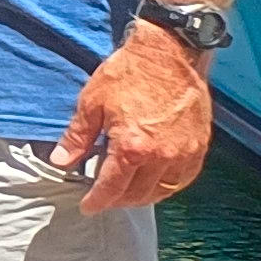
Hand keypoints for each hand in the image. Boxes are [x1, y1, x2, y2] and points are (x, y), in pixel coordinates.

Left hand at [53, 23, 213, 211]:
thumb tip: (61, 160)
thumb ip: (77, 137)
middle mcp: (161, 156)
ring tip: (126, 193)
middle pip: (138, 194)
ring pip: (163, 191)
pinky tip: (155, 182)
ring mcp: (184, 153)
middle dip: (118, 201)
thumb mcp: (92, 102)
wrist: (169, 53)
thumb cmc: (130, 73)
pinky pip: (183, 179)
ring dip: (143, 197)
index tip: (88, 207)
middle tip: (104, 199)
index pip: (111, 188)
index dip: (97, 201)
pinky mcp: (199, 146)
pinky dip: (167, 186)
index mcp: (132, 147)